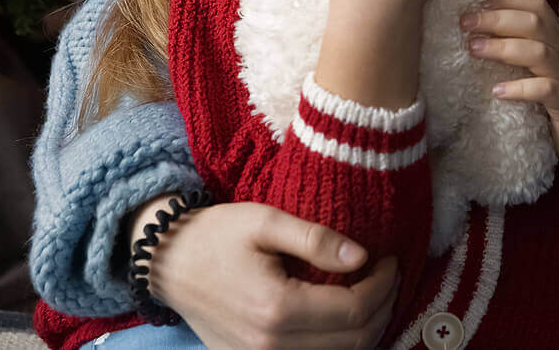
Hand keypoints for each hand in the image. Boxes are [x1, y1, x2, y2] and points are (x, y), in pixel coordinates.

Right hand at [139, 197, 397, 348]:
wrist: (168, 261)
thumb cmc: (217, 234)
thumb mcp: (266, 221)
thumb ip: (316, 240)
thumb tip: (363, 257)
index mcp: (277, 308)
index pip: (355, 310)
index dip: (383, 286)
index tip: (390, 259)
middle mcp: (270, 345)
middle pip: (353, 341)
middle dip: (382, 308)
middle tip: (387, 276)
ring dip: (364, 330)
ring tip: (372, 294)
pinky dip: (336, 343)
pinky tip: (342, 316)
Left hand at [461, 0, 558, 172]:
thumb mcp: (544, 70)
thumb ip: (522, 52)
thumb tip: (480, 37)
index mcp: (558, 41)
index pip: (537, 7)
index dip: (508, 1)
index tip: (478, 5)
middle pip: (534, 23)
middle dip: (497, 19)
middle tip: (466, 23)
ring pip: (539, 52)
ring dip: (503, 47)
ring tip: (474, 49)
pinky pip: (547, 90)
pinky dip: (521, 88)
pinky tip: (497, 91)